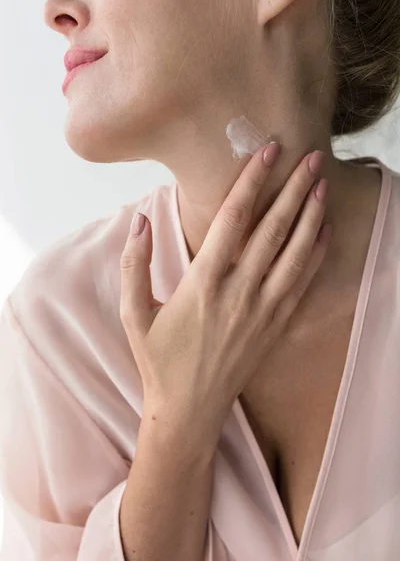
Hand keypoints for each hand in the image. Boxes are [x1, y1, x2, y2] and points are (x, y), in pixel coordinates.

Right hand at [119, 144, 330, 440]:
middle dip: (293, 189)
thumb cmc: (159, 360)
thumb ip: (133, 264)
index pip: (233, 219)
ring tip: (323, 185)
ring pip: (295, 255)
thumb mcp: (133, 313)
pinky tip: (324, 233)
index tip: (267, 151)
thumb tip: (139, 220)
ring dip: (311, 217)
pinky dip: (315, 256)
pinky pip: (301, 285)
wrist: (189, 409)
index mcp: (203, 283)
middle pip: (273, 230)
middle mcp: (239, 292)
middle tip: (312, 156)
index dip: (252, 181)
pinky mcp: (275, 327)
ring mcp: (262, 311)